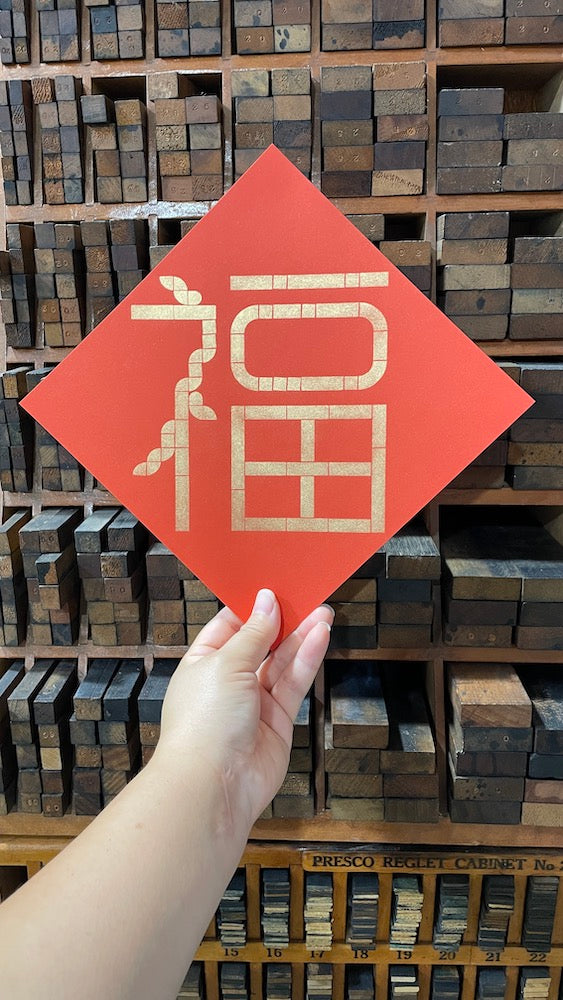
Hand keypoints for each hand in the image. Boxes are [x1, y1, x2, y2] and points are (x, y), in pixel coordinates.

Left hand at [156, 590, 332, 827]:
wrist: (214, 785)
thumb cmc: (205, 721)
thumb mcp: (226, 663)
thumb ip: (253, 633)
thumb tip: (266, 600)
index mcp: (202, 664)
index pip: (228, 627)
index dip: (251, 607)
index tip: (274, 586)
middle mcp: (228, 682)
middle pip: (261, 644)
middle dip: (283, 621)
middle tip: (308, 596)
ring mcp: (254, 703)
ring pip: (282, 663)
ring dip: (302, 637)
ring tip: (324, 612)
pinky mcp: (278, 722)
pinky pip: (294, 684)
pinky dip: (307, 660)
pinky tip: (320, 636)